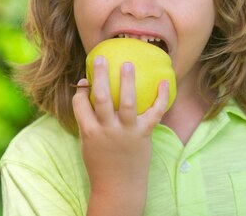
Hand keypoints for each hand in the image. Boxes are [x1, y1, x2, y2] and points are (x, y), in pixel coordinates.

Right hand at [72, 55, 169, 215]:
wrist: (119, 188)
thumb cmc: (101, 162)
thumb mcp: (87, 142)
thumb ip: (87, 119)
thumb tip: (87, 91)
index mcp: (89, 131)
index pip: (80, 103)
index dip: (81, 90)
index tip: (85, 81)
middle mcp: (107, 129)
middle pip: (102, 97)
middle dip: (101, 76)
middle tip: (100, 58)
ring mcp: (126, 132)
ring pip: (127, 102)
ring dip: (128, 81)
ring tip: (128, 64)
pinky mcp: (144, 135)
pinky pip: (154, 113)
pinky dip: (161, 97)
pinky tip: (164, 82)